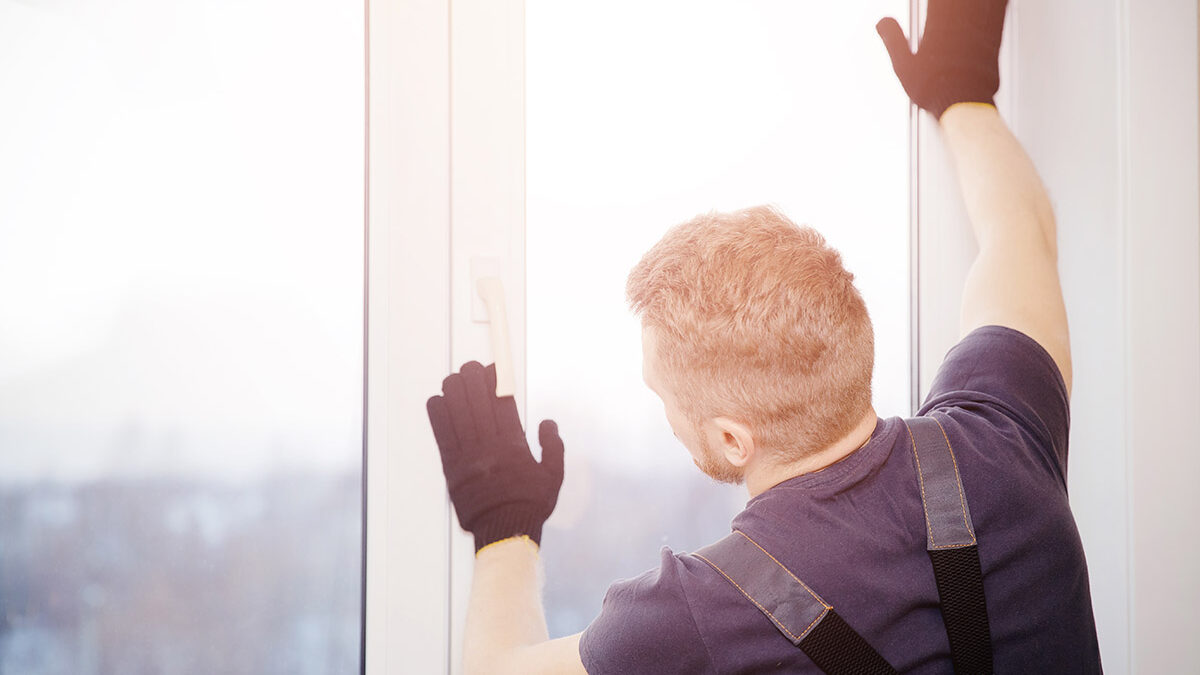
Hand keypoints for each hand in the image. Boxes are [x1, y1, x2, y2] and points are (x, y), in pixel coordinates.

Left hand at [426, 361, 564, 551]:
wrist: (504, 532)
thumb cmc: (531, 504)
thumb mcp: (554, 475)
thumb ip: (553, 446)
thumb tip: (547, 422)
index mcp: (513, 444)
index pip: (501, 402)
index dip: (496, 381)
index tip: (493, 368)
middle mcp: (489, 446)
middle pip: (476, 401)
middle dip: (472, 379)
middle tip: (470, 367)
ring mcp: (468, 455)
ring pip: (456, 413)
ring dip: (454, 391)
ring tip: (454, 378)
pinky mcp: (451, 467)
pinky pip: (441, 434)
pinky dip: (438, 414)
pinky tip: (437, 399)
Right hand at [876, 0, 1008, 119]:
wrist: (966, 104)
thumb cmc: (936, 90)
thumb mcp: (903, 66)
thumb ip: (893, 40)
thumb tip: (882, 21)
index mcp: (939, 23)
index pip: (936, 0)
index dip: (932, 1)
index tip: (927, 2)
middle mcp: (962, 20)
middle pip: (957, 0)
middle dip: (949, 3)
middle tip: (939, 4)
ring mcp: (981, 26)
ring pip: (979, 0)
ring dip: (968, 3)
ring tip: (960, 4)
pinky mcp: (995, 34)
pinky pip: (999, 6)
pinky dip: (996, 2)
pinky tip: (996, 1)